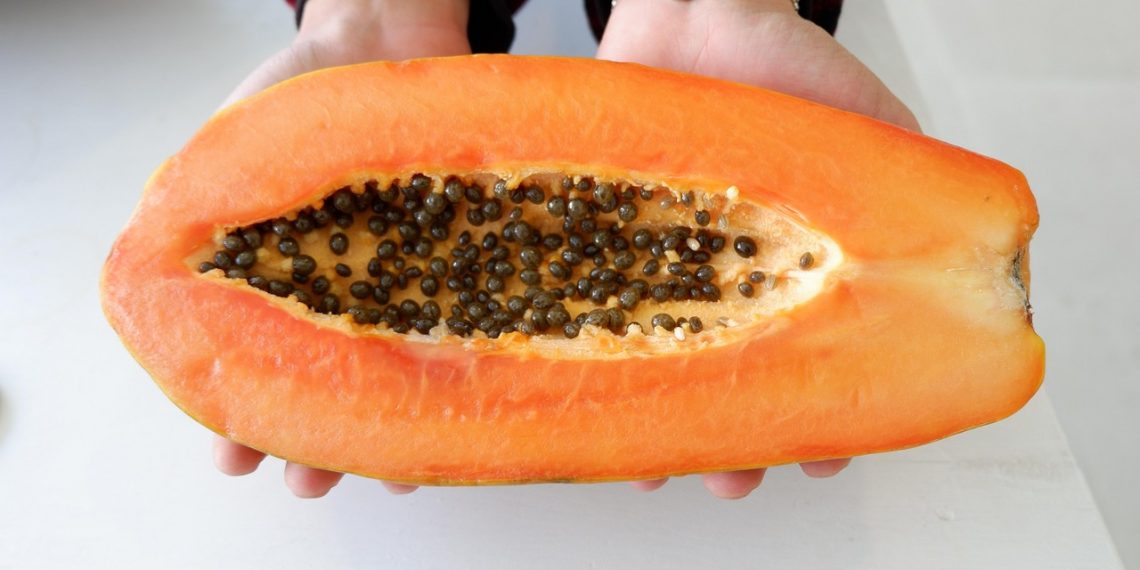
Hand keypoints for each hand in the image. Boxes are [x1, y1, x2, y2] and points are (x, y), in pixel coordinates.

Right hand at [212, 0, 468, 497]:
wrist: (386, 28)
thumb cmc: (304, 85)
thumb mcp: (234, 143)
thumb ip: (198, 207)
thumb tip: (145, 274)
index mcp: (286, 279)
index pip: (260, 366)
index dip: (243, 416)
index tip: (234, 456)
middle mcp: (354, 293)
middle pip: (333, 388)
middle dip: (318, 443)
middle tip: (307, 484)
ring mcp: (419, 282)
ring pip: (404, 377)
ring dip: (388, 432)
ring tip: (381, 474)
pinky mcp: (477, 261)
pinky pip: (475, 327)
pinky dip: (462, 372)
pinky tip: (455, 412)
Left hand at [597, 0, 919, 497]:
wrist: (699, 10)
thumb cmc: (785, 68)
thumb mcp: (869, 131)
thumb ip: (910, 193)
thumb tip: (978, 256)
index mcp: (791, 279)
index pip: (812, 370)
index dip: (824, 422)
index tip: (826, 462)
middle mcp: (719, 287)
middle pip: (730, 387)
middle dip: (735, 444)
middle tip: (734, 480)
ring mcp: (651, 272)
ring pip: (656, 371)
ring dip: (662, 423)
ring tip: (661, 466)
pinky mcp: (592, 245)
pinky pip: (584, 317)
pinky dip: (589, 363)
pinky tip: (591, 402)